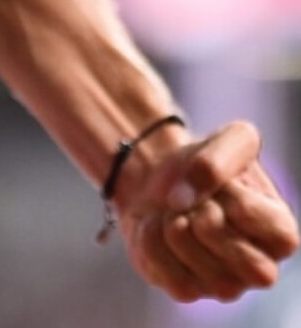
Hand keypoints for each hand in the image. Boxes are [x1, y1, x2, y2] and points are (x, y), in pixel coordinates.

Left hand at [117, 120, 298, 301]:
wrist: (159, 175)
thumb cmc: (204, 162)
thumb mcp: (230, 139)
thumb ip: (219, 158)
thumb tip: (184, 201)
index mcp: (281, 234)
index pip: (265, 224)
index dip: (232, 195)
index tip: (224, 183)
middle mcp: (261, 269)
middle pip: (244, 262)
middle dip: (205, 215)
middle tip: (198, 202)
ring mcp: (225, 286)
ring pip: (192, 254)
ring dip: (171, 218)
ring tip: (177, 211)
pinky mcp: (187, 290)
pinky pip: (160, 266)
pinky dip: (148, 232)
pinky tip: (159, 227)